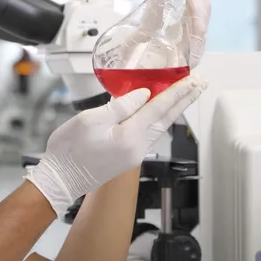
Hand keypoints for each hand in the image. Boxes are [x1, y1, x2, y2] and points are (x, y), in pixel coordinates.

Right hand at [25, 75, 207, 216]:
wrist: (60, 180)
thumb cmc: (69, 150)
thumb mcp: (90, 120)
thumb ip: (119, 107)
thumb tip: (142, 95)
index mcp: (129, 135)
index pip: (158, 108)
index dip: (176, 92)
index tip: (193, 80)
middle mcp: (137, 147)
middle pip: (166, 118)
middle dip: (184, 100)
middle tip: (200, 84)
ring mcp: (133, 154)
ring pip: (160, 127)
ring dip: (174, 109)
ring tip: (185, 95)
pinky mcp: (127, 157)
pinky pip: (149, 133)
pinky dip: (160, 119)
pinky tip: (159, 113)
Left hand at [147, 0, 210, 68]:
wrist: (139, 65)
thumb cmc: (147, 40)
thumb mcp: (150, 12)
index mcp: (190, 19)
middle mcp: (197, 27)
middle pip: (203, 0)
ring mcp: (196, 38)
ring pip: (204, 8)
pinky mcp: (193, 48)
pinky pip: (198, 25)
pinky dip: (195, 7)